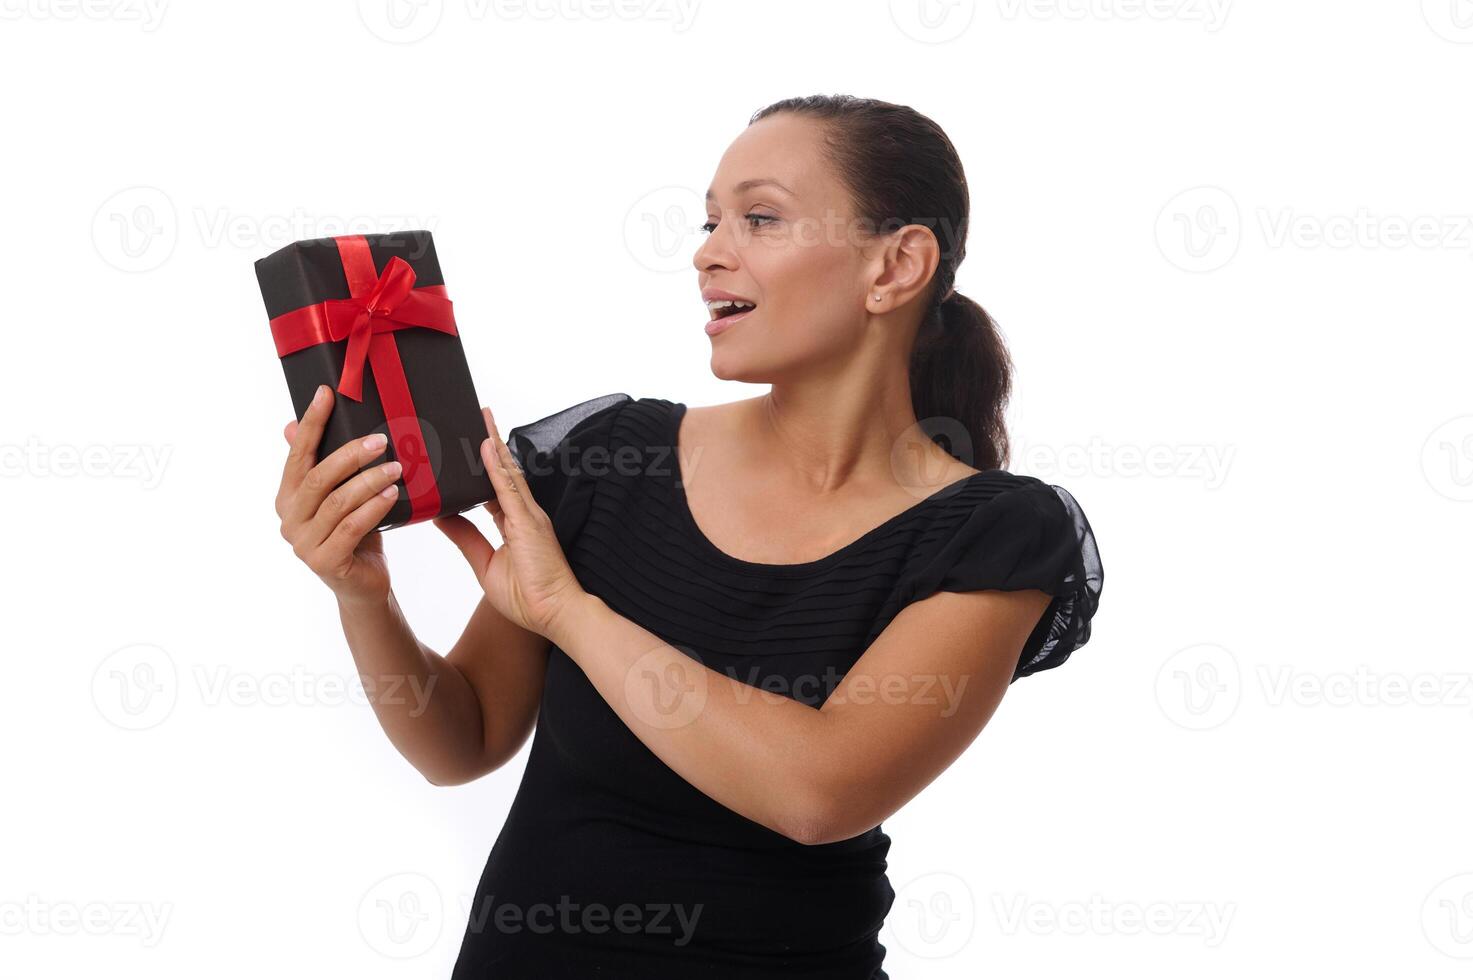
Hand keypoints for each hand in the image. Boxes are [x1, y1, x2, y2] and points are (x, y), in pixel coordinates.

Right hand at [275, 384, 402, 605]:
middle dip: (350, 454)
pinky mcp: (325, 562)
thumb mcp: (341, 496)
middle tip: (381, 440)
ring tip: (396, 468)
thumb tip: (295, 425)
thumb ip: (324, 466)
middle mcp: (289, 519)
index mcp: (287, 497)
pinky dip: (373, 508)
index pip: (298, 454)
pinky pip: (351, 528)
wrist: (363, 586)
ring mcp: (304, 544)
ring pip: (337, 502)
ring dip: (369, 481)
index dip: (312, 423)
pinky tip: (392, 495)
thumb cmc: (355, 534)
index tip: (326, 393)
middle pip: (318, 477)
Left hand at [434, 406, 587, 638]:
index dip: (482, 465)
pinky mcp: (530, 522)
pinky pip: (509, 488)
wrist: (556, 614)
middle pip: (503, 471)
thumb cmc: (528, 597)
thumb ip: (465, 537)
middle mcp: (524, 513)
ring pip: (507, 472)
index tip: (468, 447)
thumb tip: (440, 515)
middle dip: (489, 444)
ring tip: (480, 418)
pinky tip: (486, 446)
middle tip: (475, 416)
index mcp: (515, 523)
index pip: (494, 486)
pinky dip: (497, 466)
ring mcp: (529, 515)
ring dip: (493, 444)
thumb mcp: (484, 564)